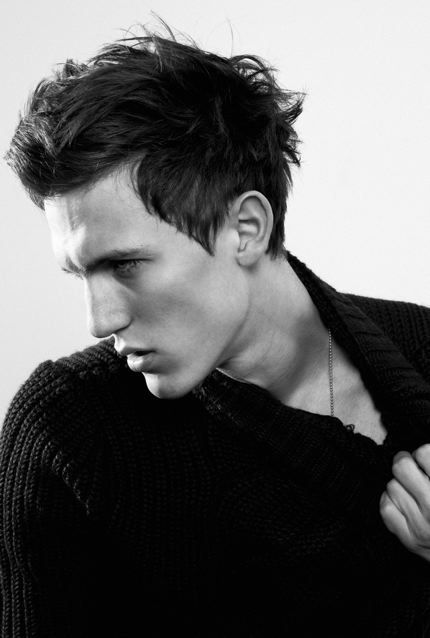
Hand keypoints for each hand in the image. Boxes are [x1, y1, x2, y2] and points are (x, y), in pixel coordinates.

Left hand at [380, 445, 429, 561]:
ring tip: (415, 491)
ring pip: (392, 486)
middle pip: (401, 467)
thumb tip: (423, 452)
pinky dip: (392, 502)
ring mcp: (422, 526)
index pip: (423, 453)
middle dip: (406, 464)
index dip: (423, 454)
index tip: (425, 460)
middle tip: (413, 469)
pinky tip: (405, 503)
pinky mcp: (410, 540)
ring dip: (401, 485)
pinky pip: (386, 508)